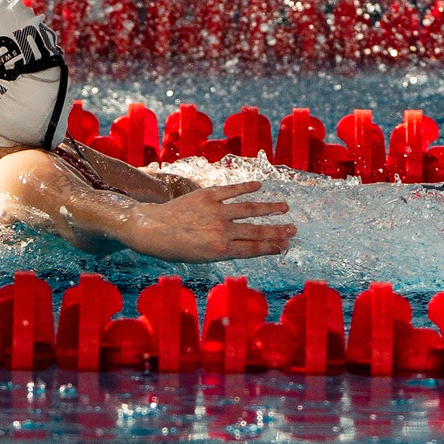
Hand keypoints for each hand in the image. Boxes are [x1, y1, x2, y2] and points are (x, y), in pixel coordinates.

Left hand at [131, 181, 293, 262]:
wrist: (150, 230)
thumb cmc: (174, 249)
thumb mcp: (201, 257)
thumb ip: (225, 250)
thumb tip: (248, 244)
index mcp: (220, 250)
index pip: (254, 248)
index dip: (272, 247)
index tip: (286, 245)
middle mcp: (221, 231)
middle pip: (256, 230)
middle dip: (278, 231)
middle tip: (294, 230)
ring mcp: (215, 211)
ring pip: (248, 209)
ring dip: (268, 208)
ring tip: (284, 207)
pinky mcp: (206, 196)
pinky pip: (230, 190)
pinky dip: (245, 187)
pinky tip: (259, 186)